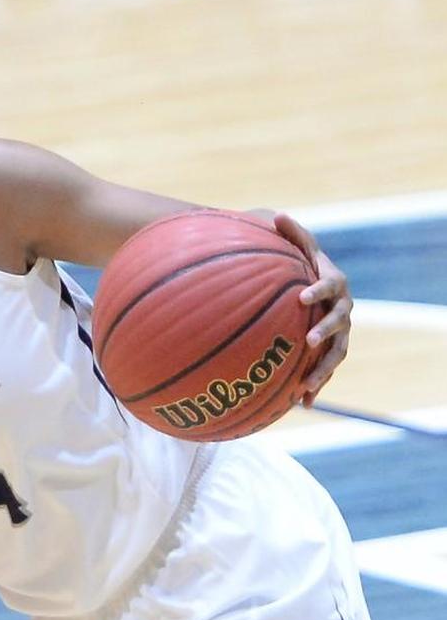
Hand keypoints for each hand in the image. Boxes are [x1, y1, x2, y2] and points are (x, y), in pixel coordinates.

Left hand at [274, 213, 351, 405]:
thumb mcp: (298, 245)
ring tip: (305, 386)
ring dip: (322, 370)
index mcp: (334, 283)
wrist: (316, 286)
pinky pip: (326, 369)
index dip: (318, 290)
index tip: (301, 296)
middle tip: (308, 340)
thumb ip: (291, 233)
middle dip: (325, 331)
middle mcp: (343, 308)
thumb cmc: (303, 263)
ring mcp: (340, 332)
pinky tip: (303, 404)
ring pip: (336, 353)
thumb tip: (276, 215)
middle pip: (339, 323)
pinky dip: (316, 386)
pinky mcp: (331, 350)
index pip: (329, 285)